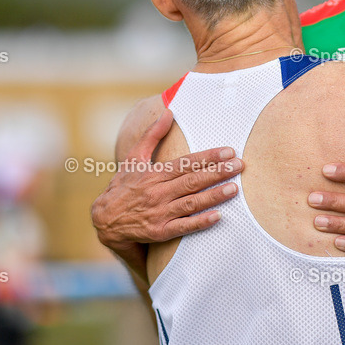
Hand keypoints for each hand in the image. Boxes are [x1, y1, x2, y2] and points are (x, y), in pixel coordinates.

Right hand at [90, 109, 242, 280]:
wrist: (104, 220)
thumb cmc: (124, 185)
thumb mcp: (134, 158)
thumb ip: (152, 135)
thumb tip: (168, 112)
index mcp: (154, 173)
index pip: (186, 163)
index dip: (208, 157)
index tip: (228, 151)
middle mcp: (158, 192)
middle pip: (192, 180)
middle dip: (218, 172)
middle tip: (240, 166)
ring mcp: (159, 212)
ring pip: (190, 203)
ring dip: (213, 196)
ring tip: (234, 189)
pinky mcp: (159, 231)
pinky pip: (183, 227)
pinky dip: (200, 222)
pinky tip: (217, 217)